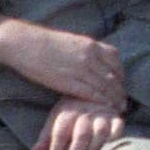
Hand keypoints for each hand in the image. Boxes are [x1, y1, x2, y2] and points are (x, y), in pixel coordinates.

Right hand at [0, 15, 123, 107]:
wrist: (25, 43)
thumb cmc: (44, 42)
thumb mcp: (72, 41)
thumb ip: (86, 49)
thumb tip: (95, 56)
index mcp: (91, 45)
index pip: (115, 60)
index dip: (120, 74)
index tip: (121, 83)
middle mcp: (90, 57)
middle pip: (113, 76)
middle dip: (120, 90)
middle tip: (124, 101)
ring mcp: (81, 69)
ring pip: (105, 86)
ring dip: (114, 99)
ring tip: (119, 108)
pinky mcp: (69, 82)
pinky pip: (91, 93)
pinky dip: (101, 101)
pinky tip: (105, 107)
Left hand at [31, 96, 126, 149]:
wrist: (93, 91)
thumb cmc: (72, 110)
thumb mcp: (56, 119)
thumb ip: (46, 137)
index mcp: (68, 112)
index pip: (60, 133)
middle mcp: (85, 113)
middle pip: (81, 135)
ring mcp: (102, 115)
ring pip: (100, 133)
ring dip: (93, 148)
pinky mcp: (116, 117)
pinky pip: (118, 127)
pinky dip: (114, 136)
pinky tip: (108, 145)